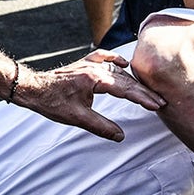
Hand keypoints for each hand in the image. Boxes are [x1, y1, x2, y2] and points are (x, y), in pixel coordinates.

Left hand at [17, 50, 165, 140]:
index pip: (126, 90)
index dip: (143, 98)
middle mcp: (96, 68)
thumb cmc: (52, 102)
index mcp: (96, 79)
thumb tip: (120, 136)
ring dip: (134, 80)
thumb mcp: (77, 118)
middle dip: (144, 92)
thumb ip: (100, 126)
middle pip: (126, 80)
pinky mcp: (84, 64)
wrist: (33, 88)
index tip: (158, 105)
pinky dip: (116, 60)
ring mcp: (90, 64)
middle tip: (160, 101)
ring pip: (119, 70)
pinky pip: (105, 58)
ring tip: (148, 90)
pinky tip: (124, 64)